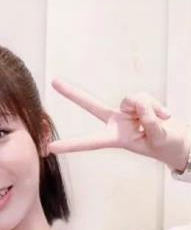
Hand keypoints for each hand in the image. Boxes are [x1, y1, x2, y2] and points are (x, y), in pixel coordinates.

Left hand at [47, 79, 190, 171]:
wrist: (179, 140)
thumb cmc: (166, 145)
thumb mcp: (159, 139)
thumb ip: (150, 123)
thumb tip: (139, 104)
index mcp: (115, 138)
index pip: (90, 142)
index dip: (71, 145)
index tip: (50, 148)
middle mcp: (116, 122)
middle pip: (91, 105)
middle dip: (73, 94)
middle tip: (53, 81)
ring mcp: (126, 111)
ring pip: (132, 99)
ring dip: (150, 109)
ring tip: (159, 121)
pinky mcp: (136, 102)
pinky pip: (144, 97)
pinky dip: (157, 106)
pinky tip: (163, 115)